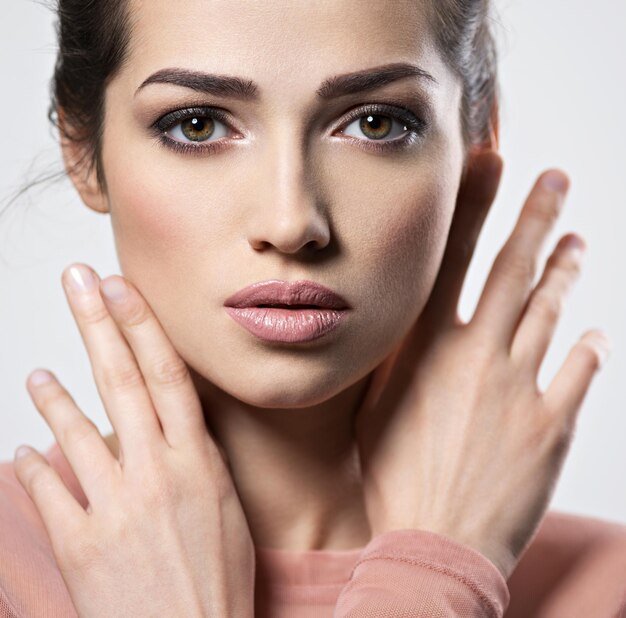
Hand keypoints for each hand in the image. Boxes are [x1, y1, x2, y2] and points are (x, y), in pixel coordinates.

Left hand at [12, 265, 254, 616]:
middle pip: (122, 383)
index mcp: (196, 463)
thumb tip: (171, 427)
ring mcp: (114, 508)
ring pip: (75, 433)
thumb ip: (194, 460)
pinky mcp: (80, 545)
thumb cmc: (218, 580)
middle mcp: (155, 474)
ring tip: (37, 374)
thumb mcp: (225, 507)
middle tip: (79, 283)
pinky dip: (32, 469)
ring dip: (53, 398)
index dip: (142, 326)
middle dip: (98, 324)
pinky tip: (24, 453)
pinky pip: (47, 494)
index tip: (122, 288)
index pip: (167, 376)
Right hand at [353, 152, 610, 579]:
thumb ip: (396, 362)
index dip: (475, 206)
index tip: (493, 162)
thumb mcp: (376, 409)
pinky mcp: (551, 427)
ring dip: (564, 274)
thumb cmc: (394, 477)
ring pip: (551, 314)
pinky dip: (588, 351)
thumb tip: (410, 329)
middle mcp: (478, 357)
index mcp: (430, 350)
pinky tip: (594, 335)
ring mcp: (520, 389)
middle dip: (535, 218)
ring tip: (576, 243)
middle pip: (514, 272)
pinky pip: (578, 375)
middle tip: (555, 179)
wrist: (434, 543)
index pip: (456, 259)